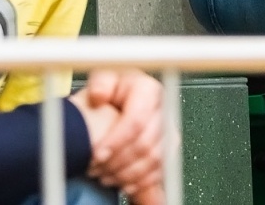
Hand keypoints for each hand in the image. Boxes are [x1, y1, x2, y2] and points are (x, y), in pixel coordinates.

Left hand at [73, 70, 166, 203]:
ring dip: (128, 174)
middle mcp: (163, 108)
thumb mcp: (99, 81)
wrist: (110, 106)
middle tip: (96, 169)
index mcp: (148, 89)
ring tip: (105, 176)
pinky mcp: (168, 147)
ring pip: (155, 160)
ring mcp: (168, 129)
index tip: (98, 154)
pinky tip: (124, 184)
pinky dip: (142, 182)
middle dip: (118, 161)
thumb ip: (100, 84)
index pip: (137, 120)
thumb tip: (99, 95)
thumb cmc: (106, 93)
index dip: (117, 141)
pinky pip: (161, 170)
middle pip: (146, 143)